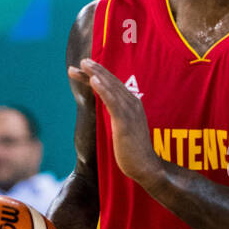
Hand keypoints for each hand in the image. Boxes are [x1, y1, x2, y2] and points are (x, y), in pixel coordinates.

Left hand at [72, 59, 159, 186]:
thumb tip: (107, 110)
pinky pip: (112, 102)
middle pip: (112, 82)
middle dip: (96, 70)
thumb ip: (116, 116)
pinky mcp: (124, 122)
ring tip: (85, 64)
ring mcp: (129, 112)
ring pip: (111, 88)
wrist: (146, 167)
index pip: (113, 86)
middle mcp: (132, 104)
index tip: (83, 69)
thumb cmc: (133, 151)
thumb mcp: (123, 128)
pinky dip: (103, 89)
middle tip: (82, 60)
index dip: (99, 75)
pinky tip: (93, 80)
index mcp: (132, 105)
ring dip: (98, 74)